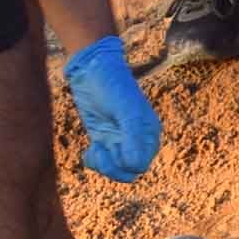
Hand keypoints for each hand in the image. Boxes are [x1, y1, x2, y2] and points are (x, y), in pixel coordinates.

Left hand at [65, 36, 161, 182]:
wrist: (91, 68)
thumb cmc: (112, 84)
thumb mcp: (125, 109)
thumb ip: (132, 136)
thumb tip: (135, 166)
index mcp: (148, 132)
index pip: (141, 164)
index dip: (126, 164)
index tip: (111, 147)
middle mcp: (137, 139)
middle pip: (128, 171)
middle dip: (112, 168)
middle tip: (99, 151)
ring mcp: (119, 139)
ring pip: (115, 169)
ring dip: (102, 165)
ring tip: (93, 149)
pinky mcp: (103, 137)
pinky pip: (102, 161)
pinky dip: (94, 161)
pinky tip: (89, 149)